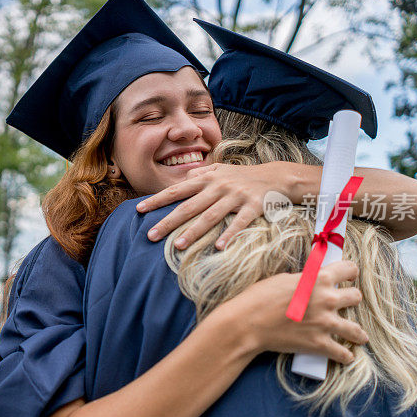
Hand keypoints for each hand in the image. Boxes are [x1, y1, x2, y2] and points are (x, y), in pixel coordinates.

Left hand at [137, 162, 288, 249]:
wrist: (277, 177)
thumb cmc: (242, 176)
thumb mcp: (220, 170)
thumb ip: (200, 174)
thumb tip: (182, 179)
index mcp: (207, 178)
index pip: (177, 190)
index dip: (157, 199)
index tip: (139, 209)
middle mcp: (218, 186)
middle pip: (189, 206)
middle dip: (168, 221)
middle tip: (150, 235)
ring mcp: (236, 196)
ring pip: (211, 215)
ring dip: (194, 231)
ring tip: (178, 245)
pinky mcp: (254, 206)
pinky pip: (240, 222)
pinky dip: (230, 234)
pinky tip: (218, 247)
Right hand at [225, 261, 366, 364]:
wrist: (248, 323)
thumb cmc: (259, 298)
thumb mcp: (283, 279)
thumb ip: (304, 281)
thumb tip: (311, 285)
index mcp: (318, 279)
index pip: (348, 269)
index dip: (349, 272)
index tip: (349, 276)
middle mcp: (327, 299)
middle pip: (356, 297)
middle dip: (352, 300)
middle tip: (347, 304)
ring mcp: (325, 323)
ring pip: (356, 329)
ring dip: (358, 333)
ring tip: (359, 336)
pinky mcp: (319, 344)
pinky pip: (343, 353)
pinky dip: (345, 356)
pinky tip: (346, 356)